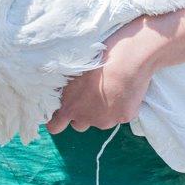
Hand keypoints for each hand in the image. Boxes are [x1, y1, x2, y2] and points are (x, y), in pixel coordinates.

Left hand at [45, 18, 160, 133]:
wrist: (129, 58)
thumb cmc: (99, 57)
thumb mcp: (74, 71)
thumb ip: (68, 90)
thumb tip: (66, 93)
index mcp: (69, 106)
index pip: (54, 127)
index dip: (57, 121)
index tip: (63, 112)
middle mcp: (86, 118)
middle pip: (79, 125)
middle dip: (82, 114)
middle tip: (91, 96)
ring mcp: (106, 120)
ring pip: (101, 121)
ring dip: (102, 112)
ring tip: (111, 91)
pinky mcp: (124, 118)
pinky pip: (120, 116)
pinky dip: (121, 108)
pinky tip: (124, 91)